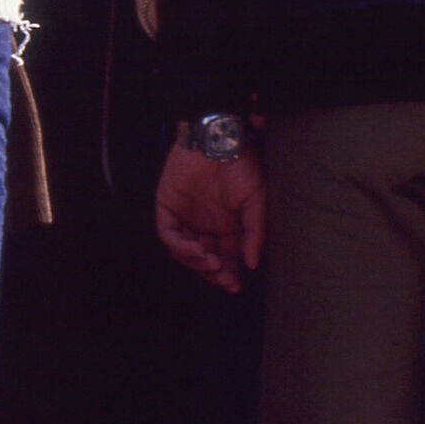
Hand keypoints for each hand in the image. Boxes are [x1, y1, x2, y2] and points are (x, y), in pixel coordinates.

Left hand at [155, 144, 264, 292]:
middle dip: (214, 273)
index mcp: (228, 225)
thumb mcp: (257, 201)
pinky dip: (179, 246)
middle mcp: (205, 225)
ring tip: (211, 263)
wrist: (218, 139)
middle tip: (225, 279)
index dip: (230, 272)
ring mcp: (184, 217)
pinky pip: (168, 235)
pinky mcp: (167, 207)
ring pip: (184, 251)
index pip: (227, 257)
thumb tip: (252, 264)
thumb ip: (253, 232)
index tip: (236, 284)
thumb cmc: (243, 165)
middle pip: (205, 258)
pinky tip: (194, 251)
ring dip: (196, 263)